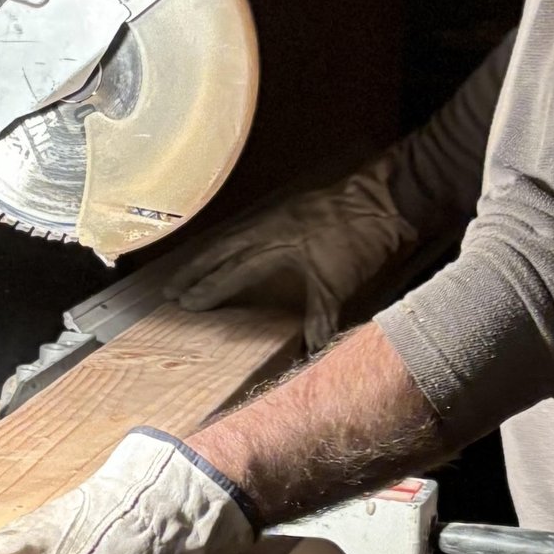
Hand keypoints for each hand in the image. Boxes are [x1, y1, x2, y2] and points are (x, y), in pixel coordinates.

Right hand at [165, 158, 410, 352]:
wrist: (384, 199)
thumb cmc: (360, 242)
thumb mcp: (339, 285)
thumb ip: (319, 319)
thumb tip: (310, 355)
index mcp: (275, 247)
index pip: (232, 272)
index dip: (208, 289)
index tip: (184, 303)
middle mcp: (268, 229)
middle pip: (221, 251)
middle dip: (195, 271)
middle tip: (169, 288)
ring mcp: (278, 216)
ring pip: (232, 237)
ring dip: (208, 255)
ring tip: (188, 269)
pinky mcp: (290, 209)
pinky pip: (249, 227)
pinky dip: (231, 240)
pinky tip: (230, 246)